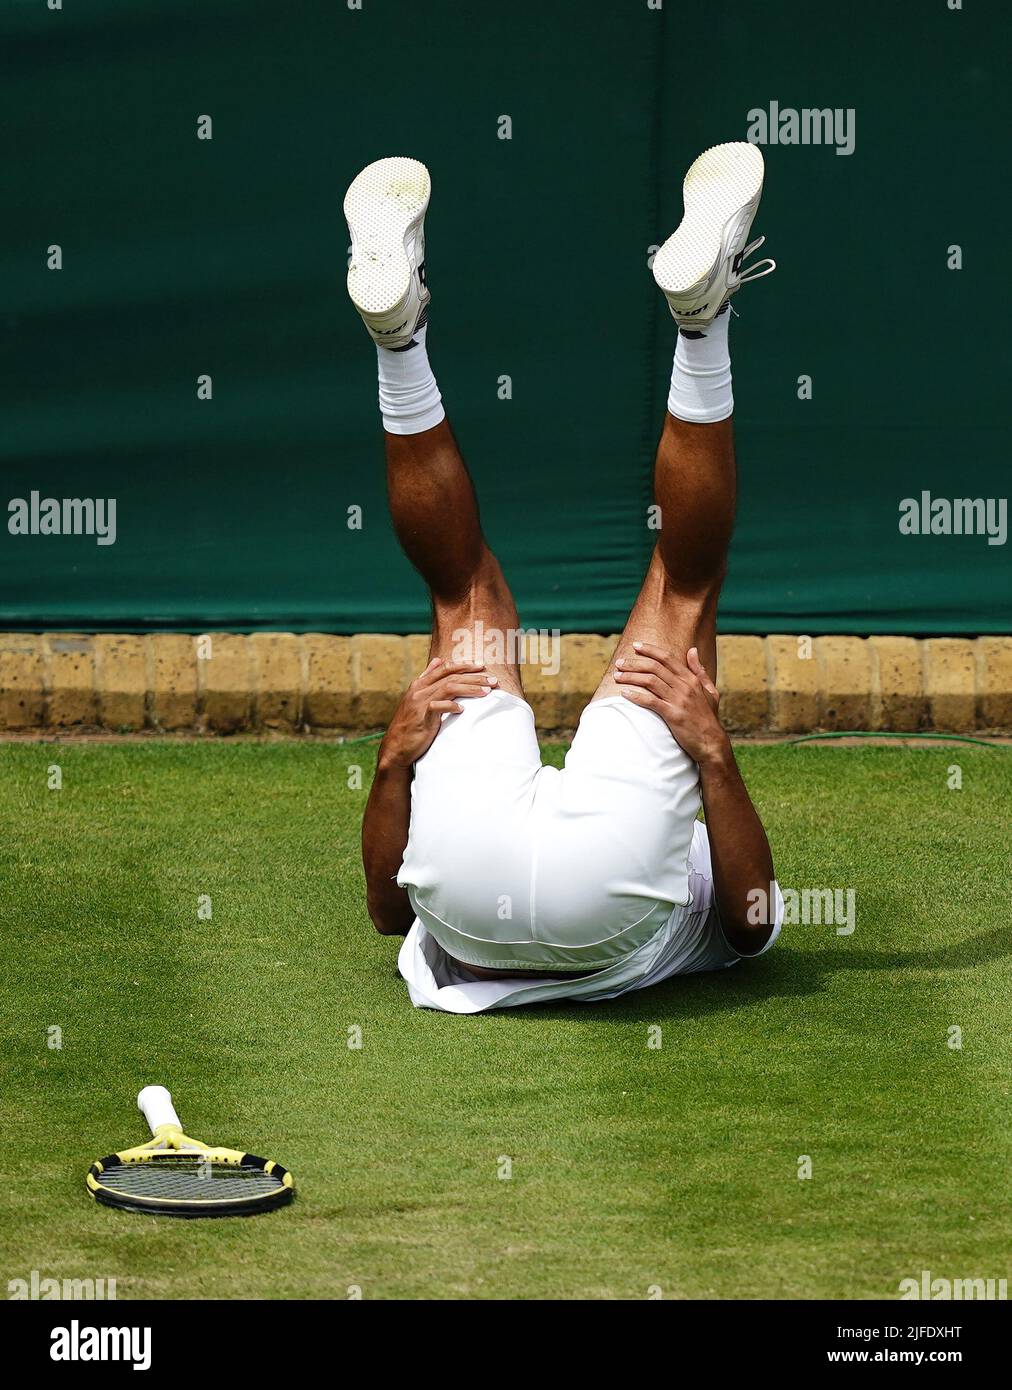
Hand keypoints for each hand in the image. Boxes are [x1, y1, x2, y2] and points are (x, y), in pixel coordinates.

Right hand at [378, 659, 494, 768]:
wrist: (397, 747)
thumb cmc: (412, 723)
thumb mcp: (418, 698)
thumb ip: (428, 678)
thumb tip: (438, 660)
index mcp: (419, 684)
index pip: (445, 668)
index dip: (464, 666)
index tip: (482, 667)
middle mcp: (419, 690)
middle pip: (450, 677)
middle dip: (474, 677)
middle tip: (493, 680)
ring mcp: (419, 703)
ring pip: (448, 688)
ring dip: (470, 689)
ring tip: (486, 692)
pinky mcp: (421, 718)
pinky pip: (438, 707)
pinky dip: (451, 706)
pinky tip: (463, 709)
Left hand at [613, 642, 729, 766]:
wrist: (711, 742)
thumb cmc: (708, 717)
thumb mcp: (709, 690)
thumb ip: (699, 670)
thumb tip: (693, 650)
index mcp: (691, 678)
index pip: (667, 658)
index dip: (650, 650)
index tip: (635, 645)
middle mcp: (684, 686)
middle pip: (654, 667)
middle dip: (634, 663)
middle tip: (619, 663)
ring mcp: (679, 700)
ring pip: (650, 681)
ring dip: (631, 677)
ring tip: (617, 676)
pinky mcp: (673, 715)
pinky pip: (650, 701)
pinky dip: (636, 696)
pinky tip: (624, 693)